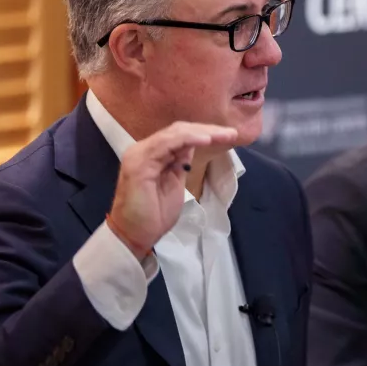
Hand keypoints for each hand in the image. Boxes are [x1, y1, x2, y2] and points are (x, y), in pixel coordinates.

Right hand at [108, 121, 236, 256]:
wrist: (134, 235)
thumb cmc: (154, 215)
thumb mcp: (174, 184)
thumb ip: (179, 164)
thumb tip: (191, 148)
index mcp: (152, 154)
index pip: (180, 136)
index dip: (205, 133)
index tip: (229, 136)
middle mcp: (144, 149)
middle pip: (179, 130)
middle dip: (208, 129)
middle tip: (232, 133)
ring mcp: (140, 154)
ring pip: (175, 134)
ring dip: (202, 132)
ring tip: (224, 134)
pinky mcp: (140, 163)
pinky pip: (167, 144)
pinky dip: (188, 139)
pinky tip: (206, 139)